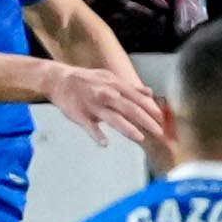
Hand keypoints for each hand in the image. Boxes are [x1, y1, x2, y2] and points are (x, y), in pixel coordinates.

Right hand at [48, 66, 163, 146]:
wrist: (60, 80)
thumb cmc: (87, 81)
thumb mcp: (110, 78)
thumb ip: (130, 87)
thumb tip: (149, 92)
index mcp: (115, 85)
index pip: (137, 98)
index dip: (150, 108)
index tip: (162, 118)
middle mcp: (106, 94)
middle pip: (129, 108)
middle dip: (146, 120)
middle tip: (158, 131)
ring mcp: (93, 105)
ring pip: (112, 117)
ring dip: (127, 128)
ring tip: (140, 138)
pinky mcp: (80, 115)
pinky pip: (89, 127)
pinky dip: (97, 135)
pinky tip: (105, 143)